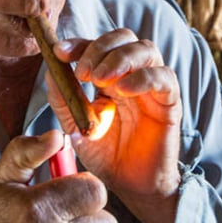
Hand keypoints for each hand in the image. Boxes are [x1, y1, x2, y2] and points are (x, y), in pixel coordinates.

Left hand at [47, 29, 181, 222]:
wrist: (131, 185)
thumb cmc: (107, 155)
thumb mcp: (76, 127)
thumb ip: (64, 100)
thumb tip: (51, 71)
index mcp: (109, 77)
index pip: (97, 46)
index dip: (79, 44)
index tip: (60, 53)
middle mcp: (132, 75)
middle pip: (124, 37)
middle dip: (100, 47)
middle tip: (84, 73)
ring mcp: (152, 86)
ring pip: (146, 49)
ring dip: (120, 58)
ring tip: (101, 80)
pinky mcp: (169, 102)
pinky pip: (164, 77)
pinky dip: (144, 77)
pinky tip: (124, 91)